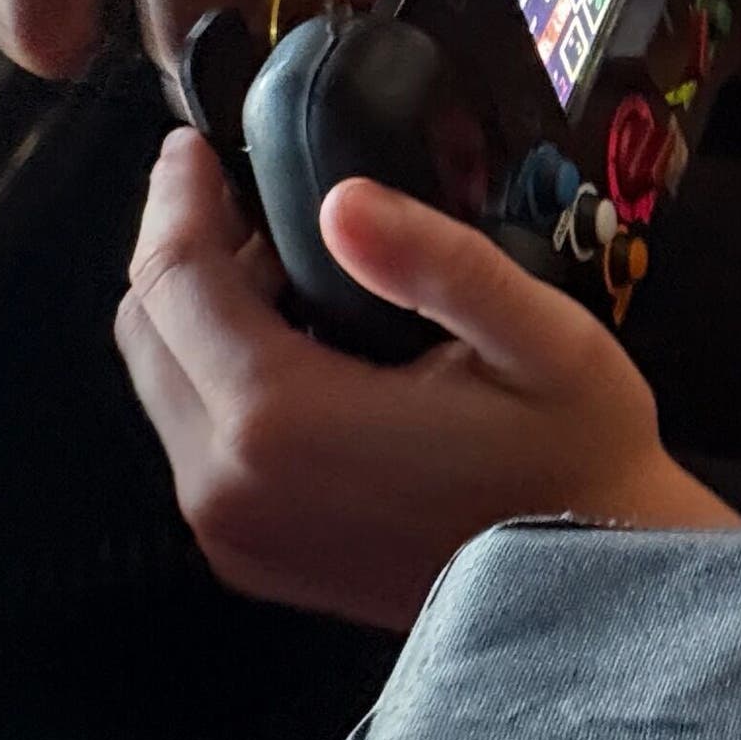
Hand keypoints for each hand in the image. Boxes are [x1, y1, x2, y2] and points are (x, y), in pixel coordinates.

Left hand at [115, 130, 740, 629]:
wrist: (593, 597)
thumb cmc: (578, 458)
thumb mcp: (541, 339)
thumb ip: (437, 261)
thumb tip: (340, 199)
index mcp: (280, 420)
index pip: (176, 281)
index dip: (178, 199)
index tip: (195, 142)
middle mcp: (224, 483)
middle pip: (147, 333)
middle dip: (179, 250)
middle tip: (236, 193)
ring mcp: (229, 531)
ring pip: (162, 387)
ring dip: (198, 315)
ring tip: (278, 265)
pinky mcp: (247, 558)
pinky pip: (192, 442)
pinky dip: (216, 378)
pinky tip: (293, 347)